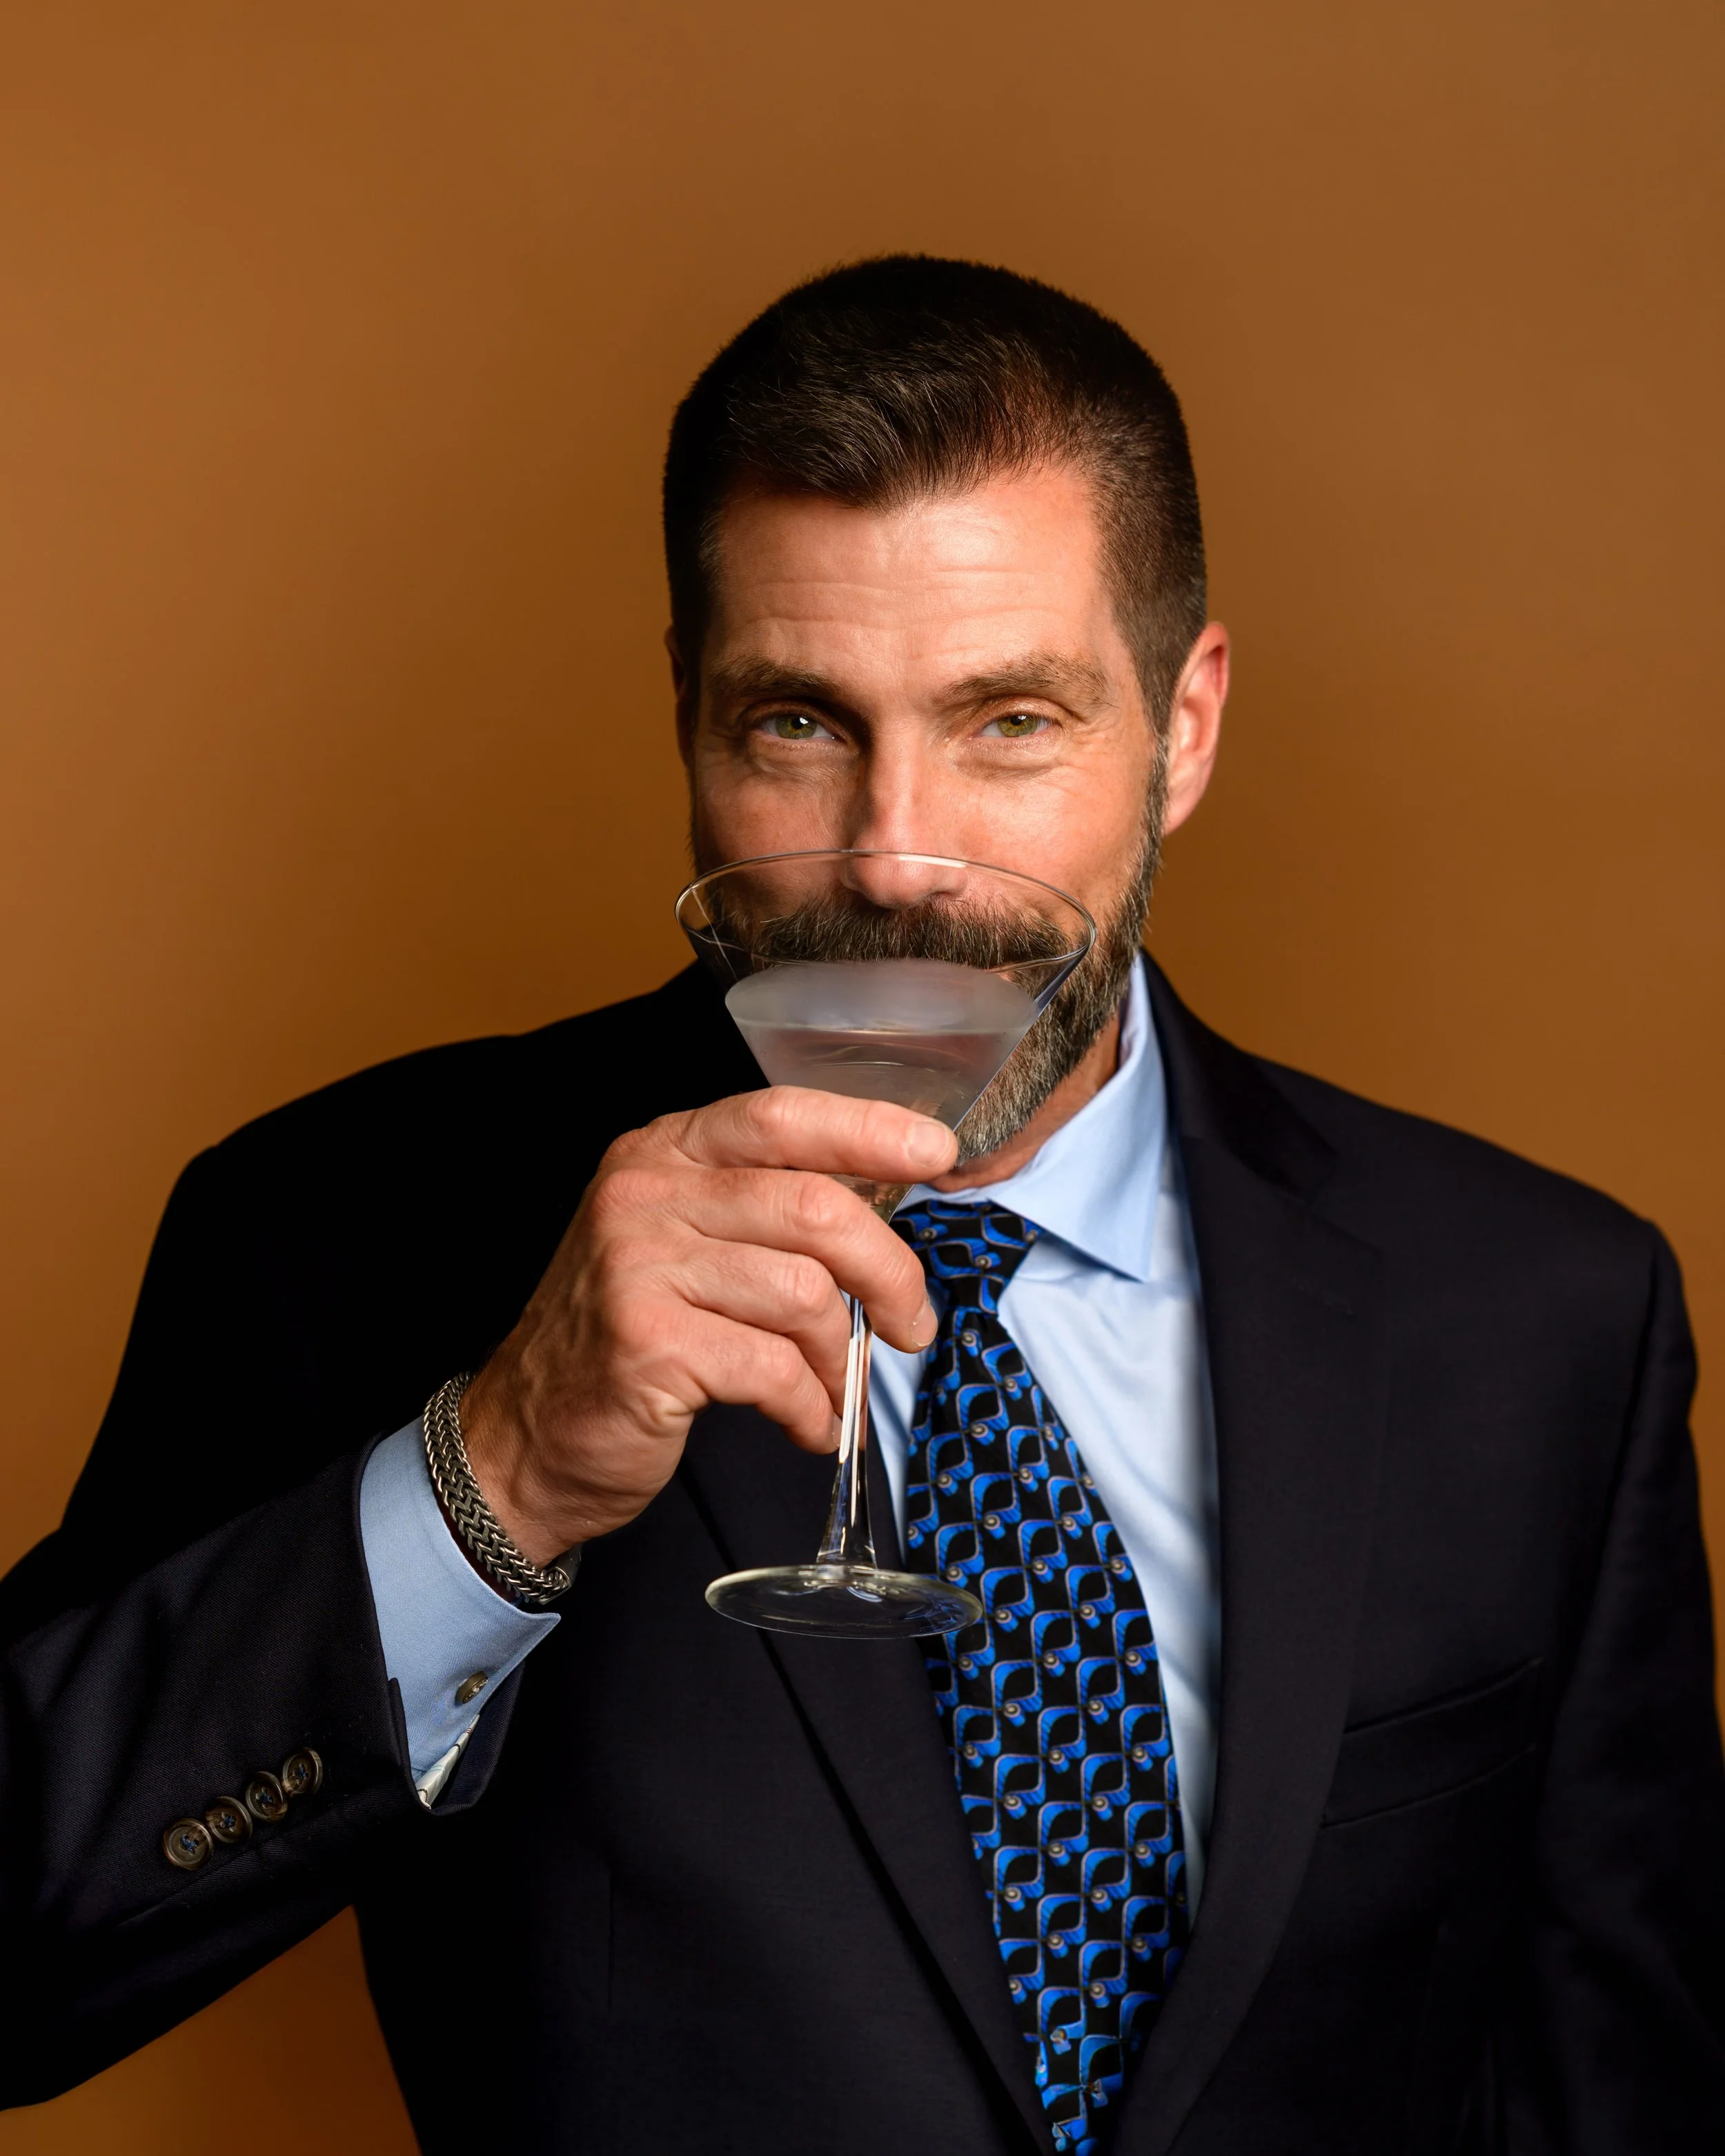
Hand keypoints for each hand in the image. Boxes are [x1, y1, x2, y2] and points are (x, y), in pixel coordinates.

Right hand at [459, 1088, 955, 1563]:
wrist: (524, 1437)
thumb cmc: (625, 1339)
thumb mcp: (682, 1242)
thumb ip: (763, 1208)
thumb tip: (887, 1198)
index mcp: (662, 1152)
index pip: (781, 1115)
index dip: (868, 1129)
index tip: (935, 1153)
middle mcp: (644, 1193)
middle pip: (815, 1207)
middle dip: (889, 1272)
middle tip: (911, 1323)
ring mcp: (639, 1265)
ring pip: (804, 1294)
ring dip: (840, 1358)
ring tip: (833, 1390)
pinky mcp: (647, 1343)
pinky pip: (774, 1369)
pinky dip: (809, 1407)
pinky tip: (804, 1422)